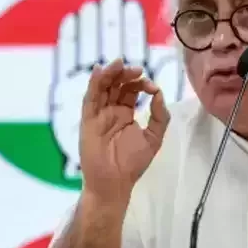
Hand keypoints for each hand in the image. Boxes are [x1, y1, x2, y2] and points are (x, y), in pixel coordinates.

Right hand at [48, 0, 182, 179]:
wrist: (115, 183)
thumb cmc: (133, 163)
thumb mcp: (154, 137)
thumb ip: (159, 115)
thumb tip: (159, 93)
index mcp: (126, 113)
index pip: (131, 90)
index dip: (141, 83)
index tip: (151, 86)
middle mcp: (111, 111)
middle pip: (116, 85)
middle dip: (125, 74)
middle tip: (137, 69)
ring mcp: (99, 115)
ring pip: (103, 88)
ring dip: (110, 74)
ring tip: (119, 63)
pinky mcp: (88, 121)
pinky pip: (90, 99)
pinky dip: (94, 84)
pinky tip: (100, 71)